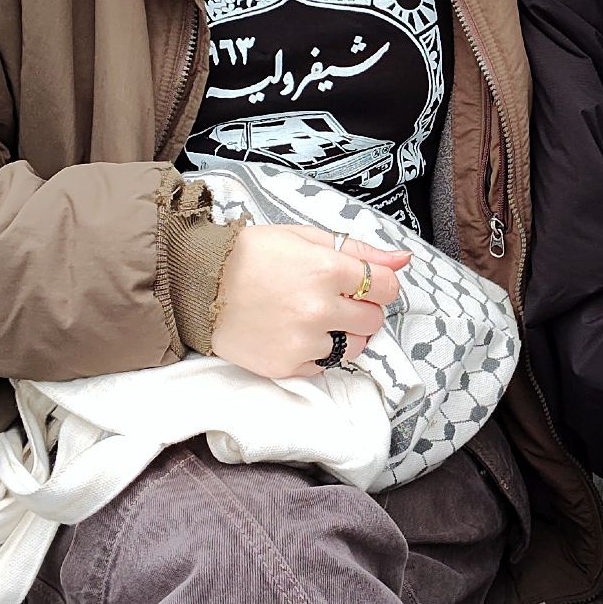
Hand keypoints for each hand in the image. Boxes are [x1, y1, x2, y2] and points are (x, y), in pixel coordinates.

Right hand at [210, 224, 408, 379]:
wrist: (199, 285)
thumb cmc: (251, 255)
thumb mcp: (306, 237)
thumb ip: (360, 251)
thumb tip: (403, 260)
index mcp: (328, 270)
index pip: (386, 287)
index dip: (378, 284)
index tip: (363, 283)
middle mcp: (320, 309)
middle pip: (373, 320)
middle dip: (361, 309)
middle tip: (333, 299)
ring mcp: (303, 341)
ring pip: (353, 346)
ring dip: (342, 334)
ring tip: (311, 317)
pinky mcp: (286, 366)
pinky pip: (323, 365)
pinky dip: (315, 352)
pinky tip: (292, 332)